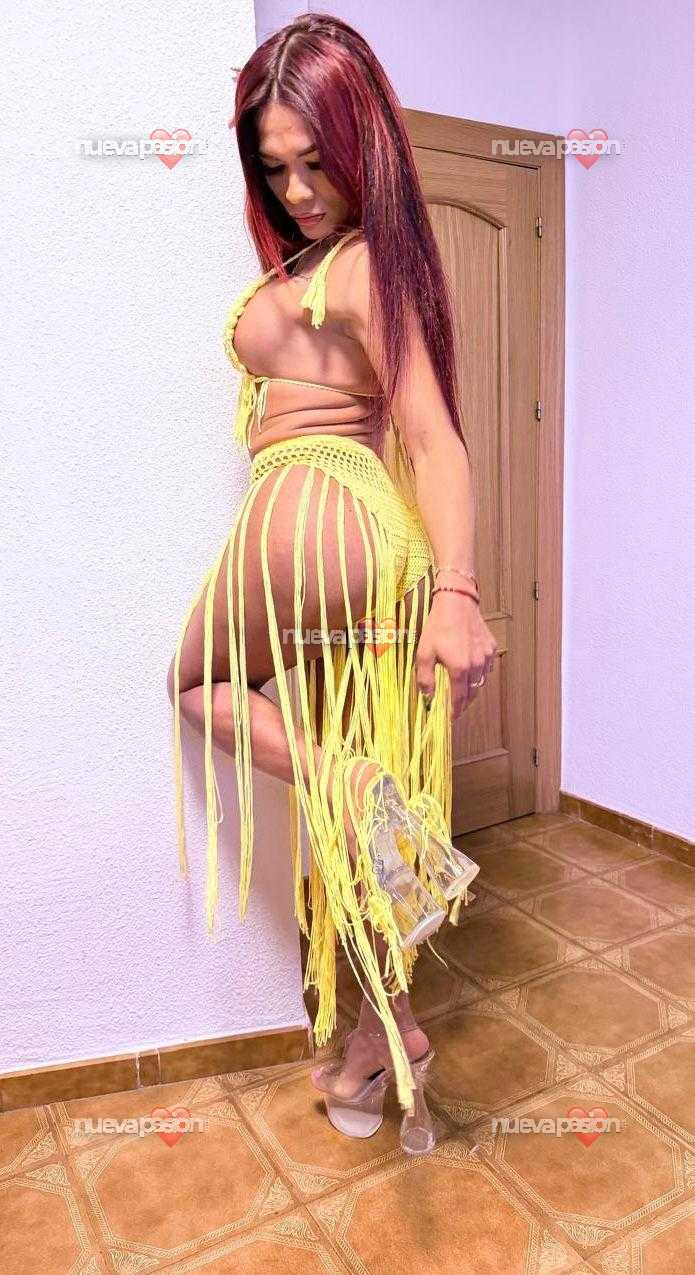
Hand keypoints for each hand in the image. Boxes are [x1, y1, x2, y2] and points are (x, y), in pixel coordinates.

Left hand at [415, 592, 497, 718]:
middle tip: (455, 707)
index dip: (455, 712)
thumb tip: (427, 697)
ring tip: (461, 689)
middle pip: (472, 694)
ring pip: (481, 682)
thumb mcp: (424, 653)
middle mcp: (476, 666)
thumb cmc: (438, 626)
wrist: (457, 603)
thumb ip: (425, 678)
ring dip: (471, 688)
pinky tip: (470, 669)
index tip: (450, 719)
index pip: (459, 700)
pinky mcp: (491, 648)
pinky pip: (486, 668)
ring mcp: (486, 657)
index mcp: (459, 669)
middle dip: (463, 703)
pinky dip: (479, 673)